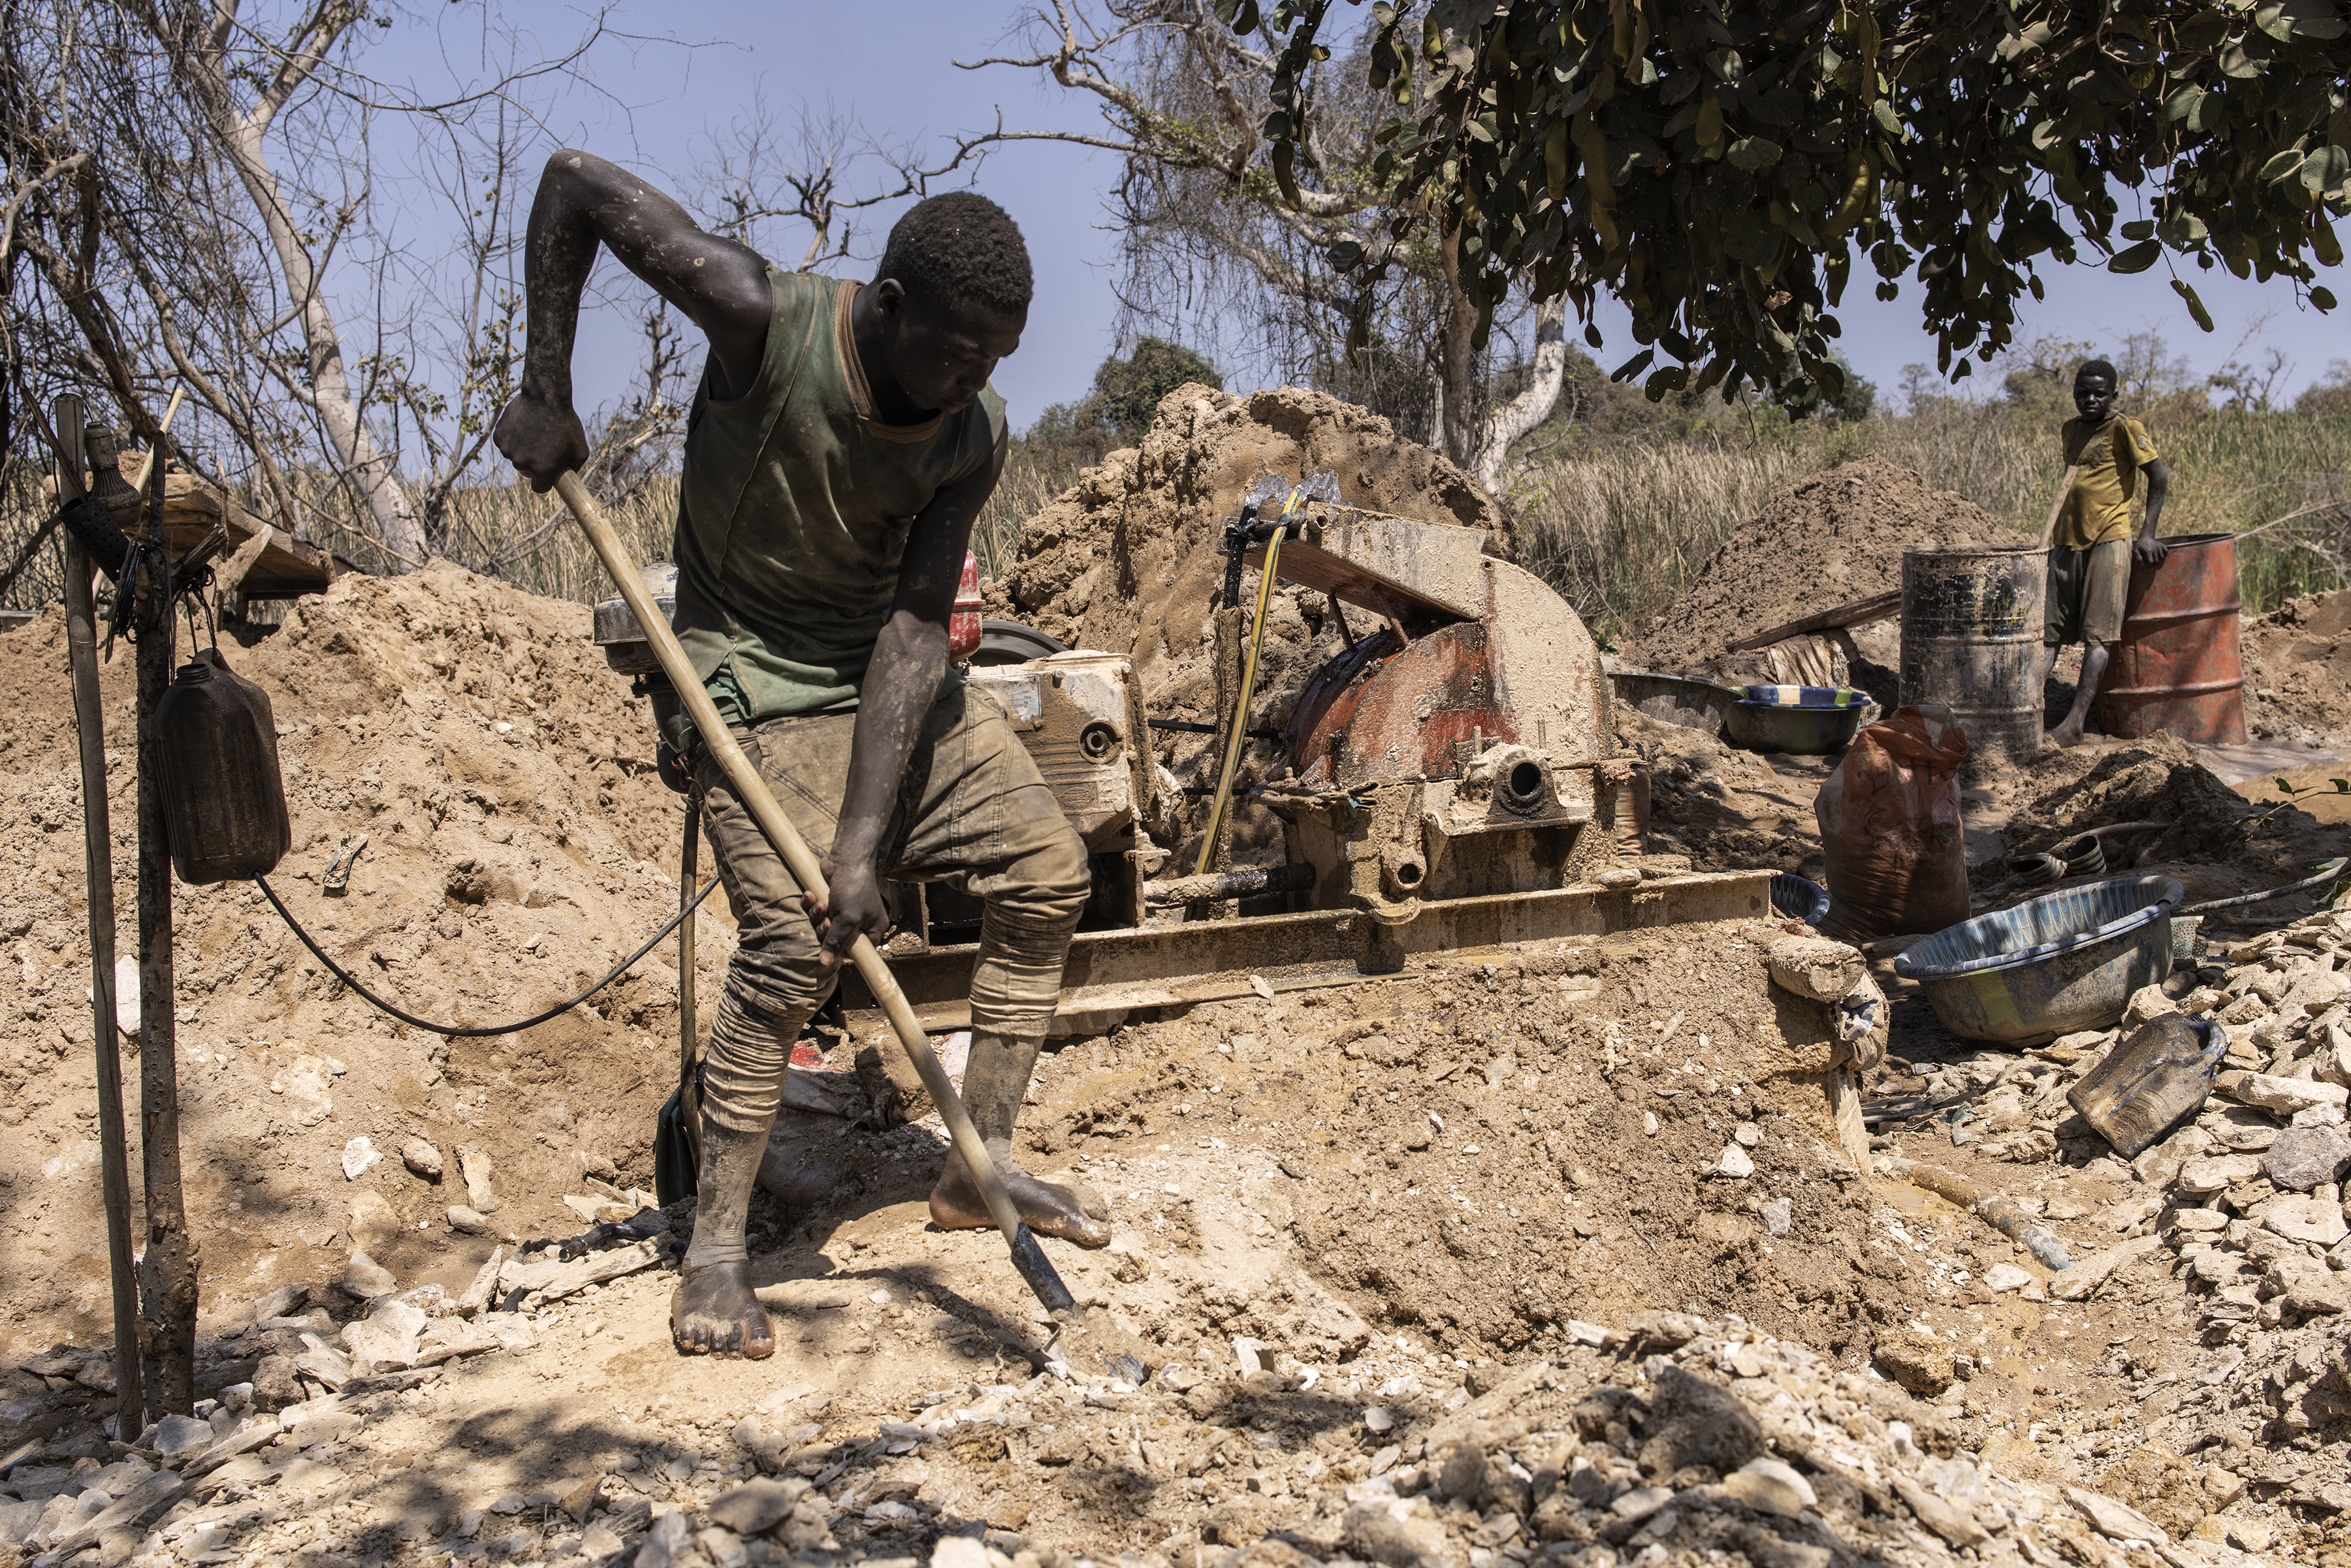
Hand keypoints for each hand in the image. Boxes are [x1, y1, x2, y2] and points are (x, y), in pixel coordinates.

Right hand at [493, 387, 588, 492]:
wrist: (545, 397)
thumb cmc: (565, 423)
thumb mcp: (580, 450)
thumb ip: (572, 468)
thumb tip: (566, 477)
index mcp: (542, 470)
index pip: (539, 488)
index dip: (545, 481)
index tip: (548, 473)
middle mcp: (522, 463)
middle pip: (527, 472)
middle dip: (534, 463)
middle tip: (543, 447)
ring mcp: (509, 450)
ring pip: (515, 457)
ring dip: (523, 449)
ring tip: (535, 432)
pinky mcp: (499, 437)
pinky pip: (506, 444)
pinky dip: (513, 437)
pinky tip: (524, 425)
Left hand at [803, 856, 889, 971]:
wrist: (847, 857)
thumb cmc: (854, 888)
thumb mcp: (847, 919)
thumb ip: (836, 941)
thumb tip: (825, 963)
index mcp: (873, 928)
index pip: (856, 951)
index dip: (840, 950)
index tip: (830, 944)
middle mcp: (860, 922)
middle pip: (837, 939)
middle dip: (825, 930)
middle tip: (826, 920)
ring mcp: (845, 911)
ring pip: (824, 925)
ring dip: (817, 915)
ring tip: (819, 903)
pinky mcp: (832, 901)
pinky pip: (818, 911)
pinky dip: (812, 905)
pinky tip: (810, 895)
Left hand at [2133, 534, 2169, 568]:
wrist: (2146, 537)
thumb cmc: (2140, 546)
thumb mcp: (2136, 550)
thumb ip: (2137, 557)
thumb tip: (2141, 564)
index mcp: (2148, 551)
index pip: (2151, 562)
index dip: (2150, 566)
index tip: (2149, 567)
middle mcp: (2154, 549)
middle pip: (2157, 561)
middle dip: (2154, 565)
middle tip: (2152, 565)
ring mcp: (2159, 547)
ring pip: (2162, 557)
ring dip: (2159, 560)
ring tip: (2155, 561)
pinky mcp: (2162, 546)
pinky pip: (2166, 552)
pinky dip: (2164, 555)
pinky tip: (2160, 556)